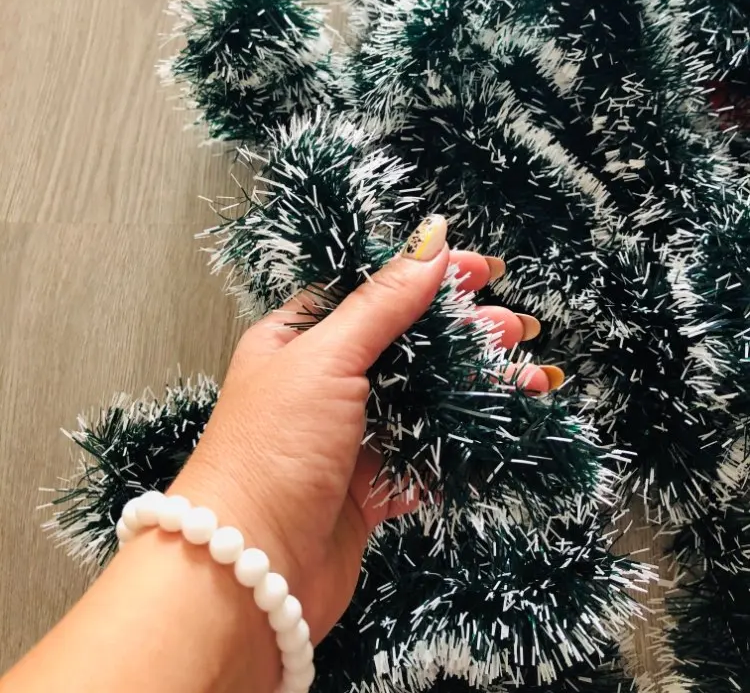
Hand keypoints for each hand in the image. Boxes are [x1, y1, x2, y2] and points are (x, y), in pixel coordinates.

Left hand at [174, 216, 563, 642]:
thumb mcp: (326, 359)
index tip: (481, 270)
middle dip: (464, 334)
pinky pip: (425, 457)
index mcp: (297, 341)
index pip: (372, 291)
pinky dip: (464, 444)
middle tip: (514, 327)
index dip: (426, 276)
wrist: (246, 574)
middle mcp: (320, 386)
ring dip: (475, 388)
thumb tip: (430, 239)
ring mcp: (346, 439)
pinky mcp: (367, 490)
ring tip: (529, 377)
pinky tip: (500, 431)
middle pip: (407, 346)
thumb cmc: (270, 452)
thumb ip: (383, 303)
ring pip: (423, 401)